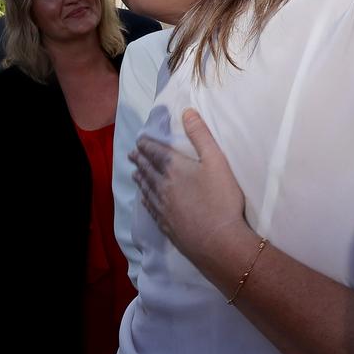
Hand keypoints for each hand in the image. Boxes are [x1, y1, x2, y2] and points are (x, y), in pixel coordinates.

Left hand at [132, 108, 249, 270]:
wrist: (218, 241)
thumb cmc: (221, 198)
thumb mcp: (216, 161)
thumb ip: (200, 135)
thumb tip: (187, 112)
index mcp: (174, 168)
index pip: (155, 152)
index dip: (147, 144)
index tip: (140, 139)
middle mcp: (162, 186)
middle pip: (147, 169)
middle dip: (140, 159)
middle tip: (132, 153)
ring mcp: (162, 207)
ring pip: (146, 188)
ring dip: (140, 178)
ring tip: (135, 172)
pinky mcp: (166, 224)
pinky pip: (150, 207)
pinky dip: (144, 198)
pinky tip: (144, 198)